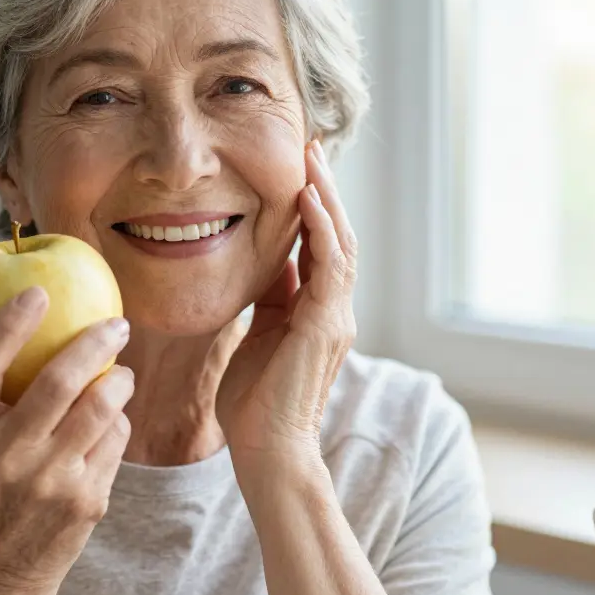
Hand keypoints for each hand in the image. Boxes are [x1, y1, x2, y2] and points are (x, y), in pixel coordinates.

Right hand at [0, 287, 133, 594]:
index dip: (8, 324)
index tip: (37, 293)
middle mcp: (5, 457)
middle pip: (58, 381)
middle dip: (95, 340)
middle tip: (115, 324)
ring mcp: (49, 481)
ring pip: (101, 408)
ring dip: (119, 380)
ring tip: (120, 373)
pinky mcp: (86, 500)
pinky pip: (116, 440)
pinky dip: (117, 423)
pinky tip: (109, 423)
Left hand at [216, 139, 356, 465]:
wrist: (268, 449)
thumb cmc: (255, 402)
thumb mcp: (258, 335)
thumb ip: (268, 300)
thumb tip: (263, 264)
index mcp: (317, 310)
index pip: (320, 244)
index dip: (311, 204)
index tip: (298, 166)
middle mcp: (334, 308)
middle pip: (336, 233)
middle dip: (324, 187)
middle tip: (311, 145)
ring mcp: (335, 316)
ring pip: (339, 241)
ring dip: (326, 196)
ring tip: (312, 157)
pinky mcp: (326, 325)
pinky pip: (330, 265)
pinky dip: (321, 229)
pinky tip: (307, 198)